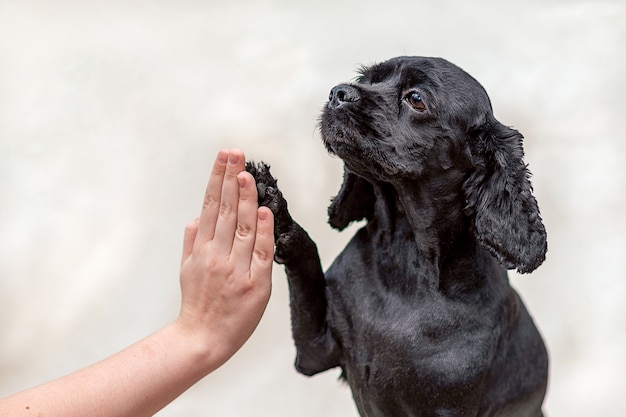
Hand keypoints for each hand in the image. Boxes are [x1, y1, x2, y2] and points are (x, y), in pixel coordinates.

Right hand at [177, 148, 274, 367]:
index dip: (217, 179)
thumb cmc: (196, 304)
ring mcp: (236, 270)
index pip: (210, 206)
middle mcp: (217, 255)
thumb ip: (191, 242)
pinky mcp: (255, 285)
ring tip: (247, 174)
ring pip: (242, 228)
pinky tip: (264, 211)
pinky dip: (263, 233)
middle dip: (230, 179)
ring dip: (245, 199)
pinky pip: (261, 254)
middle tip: (235, 153)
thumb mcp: (185, 270)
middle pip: (225, 211)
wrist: (202, 340)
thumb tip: (195, 218)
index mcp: (201, 249)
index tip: (223, 157)